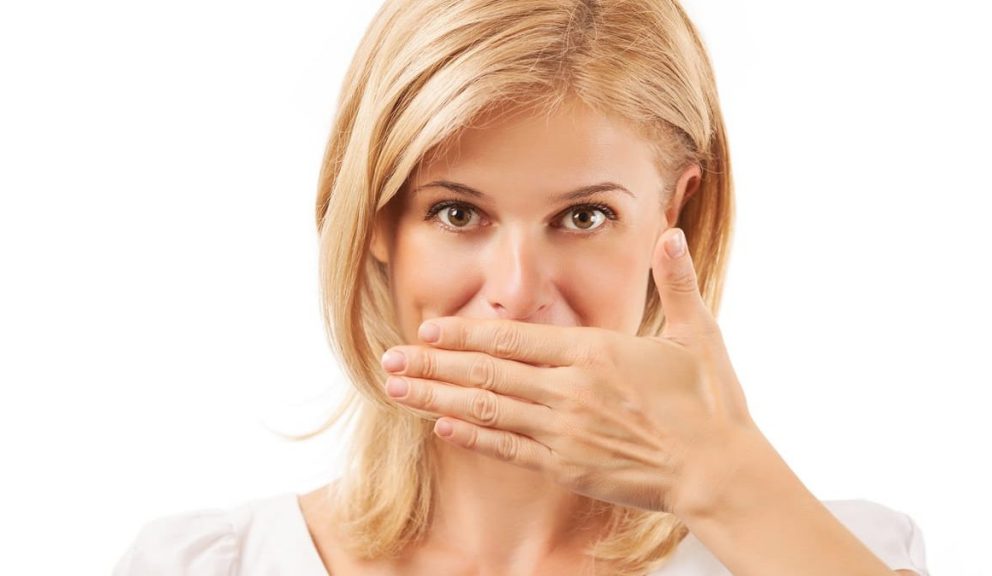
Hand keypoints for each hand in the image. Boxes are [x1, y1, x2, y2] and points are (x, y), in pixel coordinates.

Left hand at [380, 227, 757, 514]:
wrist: (720, 472)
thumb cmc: (710, 404)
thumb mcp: (698, 333)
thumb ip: (676, 281)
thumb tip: (671, 232)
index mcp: (594, 353)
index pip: (511, 338)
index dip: (464, 334)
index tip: (428, 329)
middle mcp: (569, 391)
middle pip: (485, 374)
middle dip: (431, 366)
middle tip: (388, 360)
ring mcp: (563, 432)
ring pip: (486, 411)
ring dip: (436, 399)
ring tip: (396, 391)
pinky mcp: (567, 467)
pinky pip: (507, 450)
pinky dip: (471, 438)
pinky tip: (441, 428)